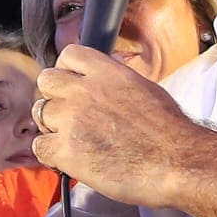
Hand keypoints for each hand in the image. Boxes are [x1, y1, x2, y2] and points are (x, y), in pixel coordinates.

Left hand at [31, 44, 206, 209]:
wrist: (177, 162)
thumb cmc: (169, 132)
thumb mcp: (144, 88)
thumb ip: (115, 82)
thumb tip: (102, 85)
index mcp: (107, 72)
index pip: (69, 54)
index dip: (67, 70)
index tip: (72, 85)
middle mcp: (84, 90)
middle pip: (46, 81)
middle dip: (54, 97)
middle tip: (68, 115)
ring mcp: (72, 119)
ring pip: (41, 113)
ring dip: (52, 127)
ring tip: (73, 140)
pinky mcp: (66, 149)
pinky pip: (39, 146)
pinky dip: (50, 154)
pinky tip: (67, 159)